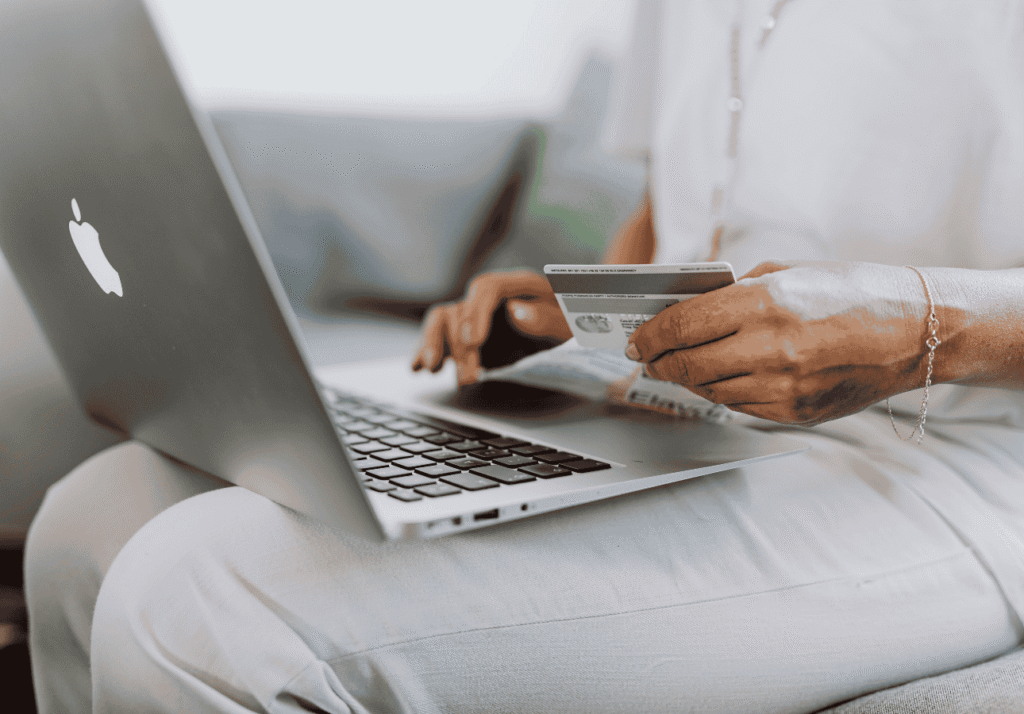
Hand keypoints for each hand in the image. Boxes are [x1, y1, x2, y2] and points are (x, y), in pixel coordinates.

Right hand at [411, 270, 572, 385]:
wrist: (577, 333)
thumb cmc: (577, 324)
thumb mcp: (573, 323)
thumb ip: (548, 318)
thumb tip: (517, 312)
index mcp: (519, 285)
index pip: (487, 289)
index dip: (476, 313)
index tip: (474, 341)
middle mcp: (492, 298)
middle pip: (459, 307)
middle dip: (452, 340)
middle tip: (458, 371)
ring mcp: (477, 317)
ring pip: (443, 321)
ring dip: (434, 344)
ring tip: (432, 368)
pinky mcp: (469, 338)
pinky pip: (442, 339)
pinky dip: (428, 351)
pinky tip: (418, 367)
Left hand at [625, 261, 930, 424]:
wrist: (914, 330)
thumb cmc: (851, 291)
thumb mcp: (787, 272)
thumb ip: (733, 292)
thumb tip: (685, 310)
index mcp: (765, 303)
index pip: (682, 325)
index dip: (649, 335)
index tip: (636, 339)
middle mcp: (771, 348)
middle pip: (686, 364)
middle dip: (658, 362)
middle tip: (647, 358)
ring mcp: (784, 387)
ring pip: (709, 390)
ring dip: (687, 379)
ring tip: (680, 366)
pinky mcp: (795, 413)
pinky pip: (739, 406)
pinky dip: (722, 392)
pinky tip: (721, 378)